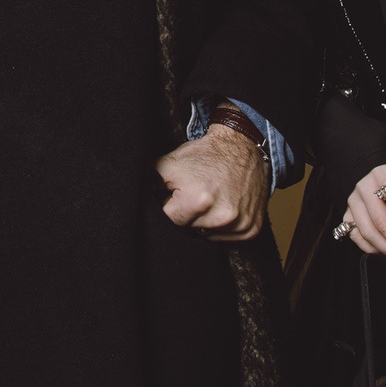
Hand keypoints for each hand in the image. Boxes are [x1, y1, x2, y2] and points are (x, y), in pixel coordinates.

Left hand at [156, 123, 267, 241]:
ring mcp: (239, 225)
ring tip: (209, 200)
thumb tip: (134, 201)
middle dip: (186, 215)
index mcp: (199, 200)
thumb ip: (149, 183)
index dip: (169, 207)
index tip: (175, 196)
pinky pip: (226, 238)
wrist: (242, 147)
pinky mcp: (251, 230)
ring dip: (204, 222)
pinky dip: (222, 227)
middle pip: (188, 230)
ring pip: (206, 235)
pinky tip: (222, 206)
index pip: (169, 220)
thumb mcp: (171, 163)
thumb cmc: (205, 155)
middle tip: (194, 195)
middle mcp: (222, 216)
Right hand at [338, 128, 385, 256]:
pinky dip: (367, 245)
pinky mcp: (343, 205)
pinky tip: (381, 250)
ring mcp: (351, 199)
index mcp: (379, 170)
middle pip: (381, 222)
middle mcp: (363, 187)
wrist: (336, 133)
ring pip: (367, 231)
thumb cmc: (365, 136)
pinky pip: (353, 231)